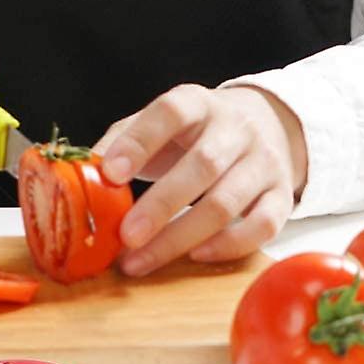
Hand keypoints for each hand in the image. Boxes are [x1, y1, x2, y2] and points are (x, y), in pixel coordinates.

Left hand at [91, 83, 308, 275]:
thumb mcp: (159, 124)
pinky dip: (228, 246)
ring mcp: (264, 162)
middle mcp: (236, 128)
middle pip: (202, 165)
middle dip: (160, 205)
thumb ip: (122, 141)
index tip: (111, 173)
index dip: (140, 142)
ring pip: (227, 202)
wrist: (266, 125)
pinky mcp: (282, 195)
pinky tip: (194, 256)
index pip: (170, 113)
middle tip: (126, 236)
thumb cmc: (197, 132)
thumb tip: (81, 173)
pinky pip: (262, 226)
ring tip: (141, 260)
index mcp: (198, 103)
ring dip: (181, 236)